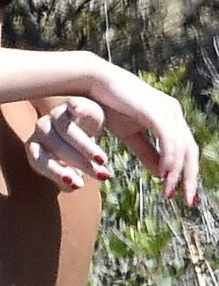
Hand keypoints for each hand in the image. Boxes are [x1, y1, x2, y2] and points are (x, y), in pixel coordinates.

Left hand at [26, 97, 108, 190]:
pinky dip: (74, 108)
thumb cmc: (73, 152)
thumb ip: (70, 180)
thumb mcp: (72, 169)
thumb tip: (76, 185)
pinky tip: (78, 111)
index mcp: (35, 148)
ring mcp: (55, 115)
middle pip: (56, 147)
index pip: (38, 161)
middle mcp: (41, 131)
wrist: (83, 124)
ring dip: (85, 147)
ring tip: (103, 161)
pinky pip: (70, 106)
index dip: (56, 173)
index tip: (79, 185)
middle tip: (101, 175)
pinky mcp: (70, 104)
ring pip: (65, 130)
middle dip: (79, 163)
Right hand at [90, 61, 198, 204]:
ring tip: (168, 192)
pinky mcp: (155, 110)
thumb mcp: (130, 135)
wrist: (94, 84)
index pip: (186, 150)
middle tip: (187, 202)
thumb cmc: (110, 106)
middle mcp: (173, 112)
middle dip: (190, 178)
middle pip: (191, 151)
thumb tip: (161, 174)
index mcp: (169, 117)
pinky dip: (169, 159)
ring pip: (182, 148)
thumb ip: (147, 153)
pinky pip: (169, 140)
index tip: (182, 195)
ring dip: (177, 174)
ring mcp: (166, 110)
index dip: (187, 174)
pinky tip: (164, 175)